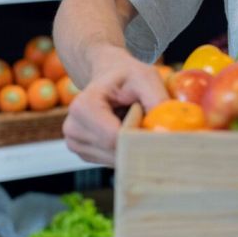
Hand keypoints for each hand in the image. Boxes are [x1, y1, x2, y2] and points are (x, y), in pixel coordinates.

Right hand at [61, 46, 167, 165]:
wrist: (109, 74)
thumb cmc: (128, 75)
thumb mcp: (147, 78)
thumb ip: (158, 103)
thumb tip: (165, 133)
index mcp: (83, 107)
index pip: (114, 137)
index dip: (140, 136)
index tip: (158, 127)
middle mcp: (73, 129)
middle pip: (115, 151)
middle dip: (139, 143)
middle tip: (152, 124)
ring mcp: (75, 144)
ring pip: (116, 160)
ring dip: (134, 147)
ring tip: (136, 123)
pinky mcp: (84, 154)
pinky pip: (113, 162)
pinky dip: (127, 151)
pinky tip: (128, 131)